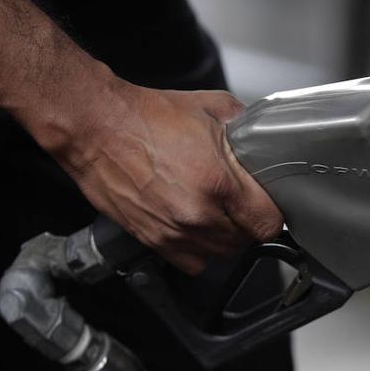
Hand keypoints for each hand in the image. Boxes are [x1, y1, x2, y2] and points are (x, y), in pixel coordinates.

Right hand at [50, 81, 281, 274]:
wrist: (96, 126)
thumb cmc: (146, 116)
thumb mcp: (211, 107)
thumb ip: (245, 127)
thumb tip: (264, 138)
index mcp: (217, 182)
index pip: (267, 222)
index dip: (273, 213)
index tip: (269, 205)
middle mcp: (197, 214)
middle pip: (246, 241)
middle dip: (249, 223)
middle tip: (241, 202)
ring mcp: (174, 232)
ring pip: (221, 254)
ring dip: (226, 238)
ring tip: (218, 213)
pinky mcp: (153, 240)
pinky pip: (192, 263)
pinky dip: (199, 251)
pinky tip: (196, 227)